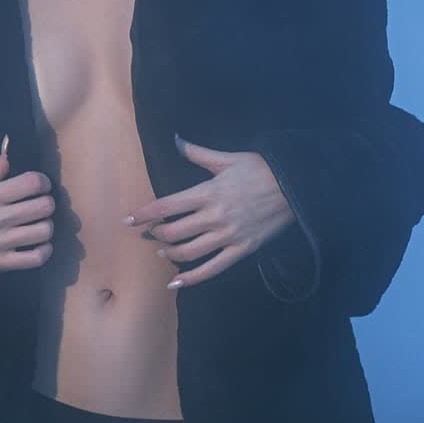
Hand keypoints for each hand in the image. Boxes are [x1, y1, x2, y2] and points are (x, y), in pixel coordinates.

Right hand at [0, 135, 55, 277]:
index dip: (43, 182)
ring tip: (40, 224)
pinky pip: (34, 259)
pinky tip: (40, 245)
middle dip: (48, 203)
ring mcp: (0, 243)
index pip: (31, 183)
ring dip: (46, 226)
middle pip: (43, 206)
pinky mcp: (0, 264)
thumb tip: (8, 154)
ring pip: (43, 232)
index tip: (41, 185)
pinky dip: (44, 251)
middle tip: (42, 204)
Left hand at [124, 134, 295, 289]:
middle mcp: (214, 217)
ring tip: (162, 251)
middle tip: (149, 233)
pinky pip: (213, 269)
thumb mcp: (227, 158)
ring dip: (170, 253)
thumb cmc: (261, 169)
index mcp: (207, 193)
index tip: (127, 219)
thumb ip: (197, 153)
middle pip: (174, 232)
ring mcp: (228, 236)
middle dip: (156, 234)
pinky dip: (192, 278)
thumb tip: (175, 139)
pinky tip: (176, 283)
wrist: (296, 187)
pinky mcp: (242, 250)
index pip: (166, 206)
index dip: (144, 214)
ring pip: (189, 252)